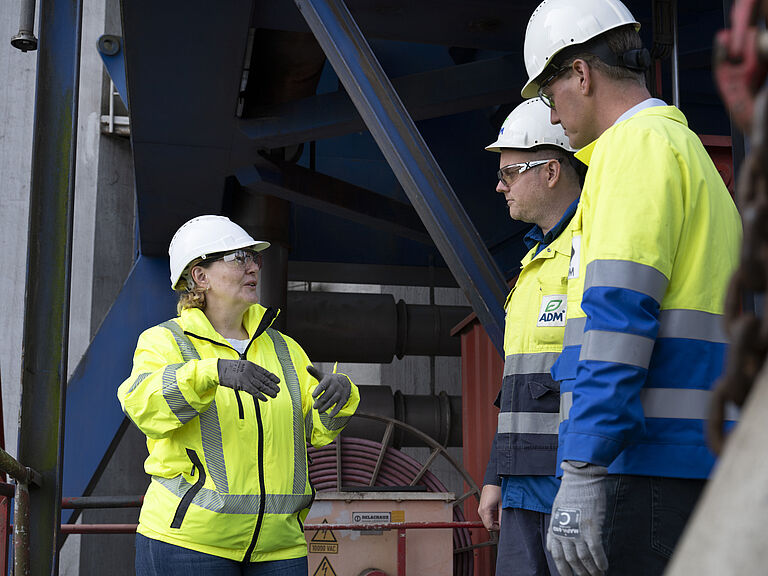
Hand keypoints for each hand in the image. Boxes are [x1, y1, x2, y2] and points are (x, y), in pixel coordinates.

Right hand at [217, 359, 279, 401]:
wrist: (219, 370)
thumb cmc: (229, 368)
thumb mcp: (242, 365)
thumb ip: (250, 370)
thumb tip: (258, 377)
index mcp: (252, 365)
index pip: (265, 372)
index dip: (272, 377)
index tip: (278, 381)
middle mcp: (251, 371)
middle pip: (264, 379)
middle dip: (272, 385)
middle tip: (278, 390)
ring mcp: (247, 378)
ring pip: (261, 386)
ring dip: (269, 391)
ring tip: (274, 395)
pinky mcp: (243, 385)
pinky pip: (254, 391)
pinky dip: (260, 396)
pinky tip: (265, 399)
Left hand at [307, 365, 350, 416]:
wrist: (344, 382)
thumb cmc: (329, 380)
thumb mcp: (322, 376)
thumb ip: (314, 372)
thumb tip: (307, 366)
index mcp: (329, 380)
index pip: (323, 385)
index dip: (318, 390)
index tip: (313, 395)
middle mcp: (335, 386)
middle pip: (327, 395)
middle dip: (320, 402)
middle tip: (314, 407)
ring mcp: (340, 393)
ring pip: (332, 401)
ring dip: (325, 407)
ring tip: (319, 411)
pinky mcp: (343, 399)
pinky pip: (339, 406)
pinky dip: (335, 411)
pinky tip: (330, 416)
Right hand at [478, 484, 501, 530]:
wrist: (493, 481)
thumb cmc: (498, 489)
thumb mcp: (502, 504)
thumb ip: (502, 516)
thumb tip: (503, 525)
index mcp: (485, 510)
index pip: (489, 526)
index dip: (497, 529)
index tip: (502, 526)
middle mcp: (480, 510)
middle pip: (487, 525)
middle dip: (495, 526)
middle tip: (502, 523)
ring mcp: (480, 508)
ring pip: (486, 521)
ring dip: (492, 522)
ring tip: (499, 518)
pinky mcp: (481, 507)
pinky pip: (485, 517)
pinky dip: (490, 518)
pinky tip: (495, 515)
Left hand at [547, 461, 609, 575]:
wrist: (580, 479)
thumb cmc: (570, 493)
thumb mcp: (556, 511)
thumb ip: (555, 529)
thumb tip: (553, 544)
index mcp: (555, 529)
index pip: (557, 557)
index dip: (564, 570)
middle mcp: (564, 532)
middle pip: (572, 561)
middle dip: (580, 573)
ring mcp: (578, 531)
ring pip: (584, 559)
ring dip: (592, 570)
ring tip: (598, 575)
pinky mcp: (591, 528)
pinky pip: (596, 551)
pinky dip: (600, 561)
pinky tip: (604, 566)